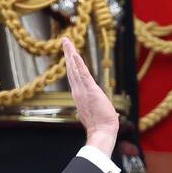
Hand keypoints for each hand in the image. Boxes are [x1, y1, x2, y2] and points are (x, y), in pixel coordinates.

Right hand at [63, 37, 117, 157]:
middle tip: (64, 41)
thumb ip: (99, 108)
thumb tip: (107, 112)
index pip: (74, 76)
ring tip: (66, 42)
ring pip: (74, 69)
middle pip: (71, 69)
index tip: (68, 53)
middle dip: (68, 54)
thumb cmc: (101, 125)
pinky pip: (82, 74)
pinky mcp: (89, 90)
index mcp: (80, 95)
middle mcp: (78, 91)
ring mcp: (82, 90)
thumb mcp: (98, 112)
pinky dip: (77, 64)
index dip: (70, 64)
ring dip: (70, 54)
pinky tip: (74, 54)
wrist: (102, 131)